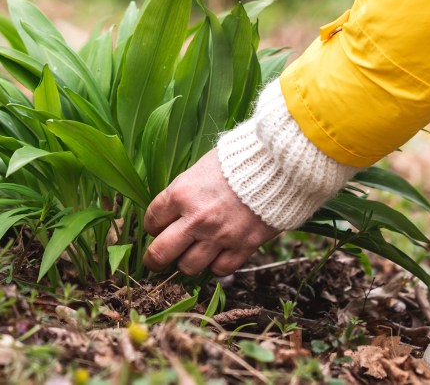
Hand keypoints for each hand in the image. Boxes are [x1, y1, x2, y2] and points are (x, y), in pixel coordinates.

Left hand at [143, 149, 279, 276]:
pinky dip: (216, 265)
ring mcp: (220, 235)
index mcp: (181, 193)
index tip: (157, 227)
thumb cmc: (238, 161)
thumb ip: (184, 192)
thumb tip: (171, 211)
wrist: (278, 165)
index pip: (151, 220)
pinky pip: (220, 270)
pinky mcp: (242, 246)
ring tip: (191, 254)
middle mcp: (196, 218)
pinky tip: (217, 254)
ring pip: (188, 267)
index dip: (152, 226)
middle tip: (156, 260)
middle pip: (160, 253)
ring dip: (187, 262)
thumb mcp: (201, 167)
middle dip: (154, 259)